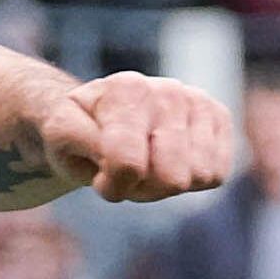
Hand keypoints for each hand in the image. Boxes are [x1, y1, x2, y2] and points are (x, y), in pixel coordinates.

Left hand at [39, 73, 233, 204]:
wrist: (105, 113)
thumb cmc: (81, 131)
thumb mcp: (60, 134)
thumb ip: (74, 139)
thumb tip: (113, 155)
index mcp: (126, 90)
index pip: (128, 165)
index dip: (111, 187)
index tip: (99, 175)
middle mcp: (167, 90)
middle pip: (171, 179)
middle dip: (144, 188)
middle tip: (126, 171)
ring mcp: (197, 101)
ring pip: (198, 177)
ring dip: (167, 185)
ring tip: (148, 163)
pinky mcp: (219, 116)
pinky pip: (218, 174)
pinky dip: (192, 180)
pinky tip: (172, 160)